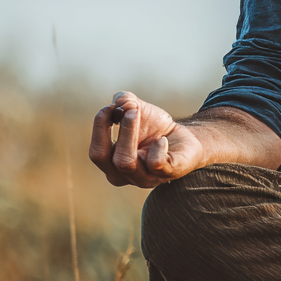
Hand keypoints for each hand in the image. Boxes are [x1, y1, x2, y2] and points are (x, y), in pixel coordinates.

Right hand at [90, 91, 204, 187]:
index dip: (99, 128)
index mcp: (112, 164)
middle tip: (130, 109)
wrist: (184, 137)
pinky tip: (162, 139)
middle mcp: (124, 176)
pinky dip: (157, 148)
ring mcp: (144, 178)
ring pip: (126, 162)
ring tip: (139, 113)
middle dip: (115, 130)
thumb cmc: (155, 127)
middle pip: (106, 158)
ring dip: (130, 133)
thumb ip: (124, 101)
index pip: (97, 152)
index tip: (110, 107)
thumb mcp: (137, 109)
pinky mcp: (167, 174)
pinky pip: (155, 164)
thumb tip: (119, 101)